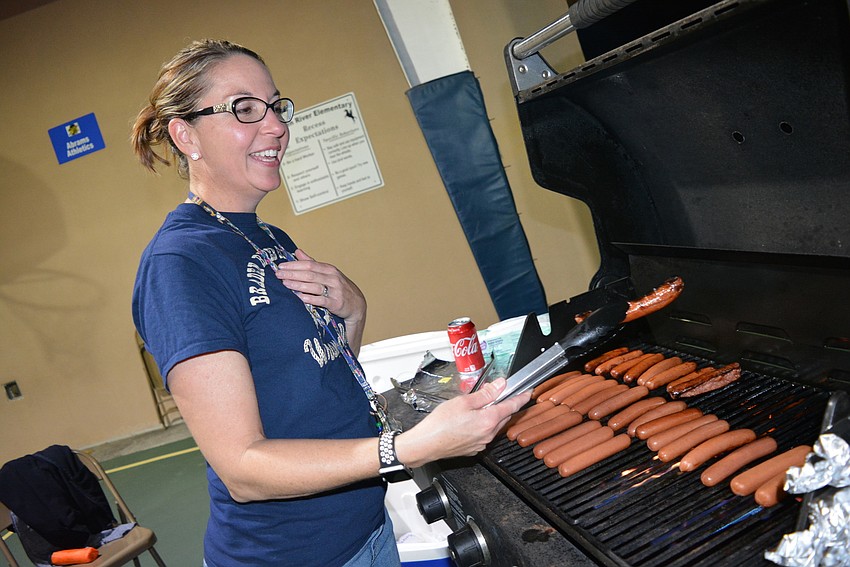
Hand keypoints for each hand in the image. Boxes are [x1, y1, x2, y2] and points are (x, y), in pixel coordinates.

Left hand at [274, 249, 365, 319]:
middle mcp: (332, 278)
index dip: (294, 265)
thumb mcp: (327, 273)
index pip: (309, 264)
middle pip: (310, 274)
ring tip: (285, 284)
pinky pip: (321, 300)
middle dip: (293, 274)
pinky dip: (310, 298)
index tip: (281, 266)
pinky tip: (300, 297)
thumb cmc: (338, 287)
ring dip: (298, 285)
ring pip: (314, 286)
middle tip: (279, 274)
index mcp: (329, 269)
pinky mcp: (336, 303)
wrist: (356, 304)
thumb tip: (297, 251)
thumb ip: (311, 263)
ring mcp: (335, 291)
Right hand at [395, 378, 531, 467]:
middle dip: (503, 405)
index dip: (521, 397)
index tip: (528, 392)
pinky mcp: (474, 448)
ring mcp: (481, 443)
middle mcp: (488, 434)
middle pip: (503, 416)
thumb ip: (485, 394)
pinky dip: (482, 425)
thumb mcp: (463, 402)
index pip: (511, 406)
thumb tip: (500, 385)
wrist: (425, 445)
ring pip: (493, 425)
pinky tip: (468, 421)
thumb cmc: (440, 424)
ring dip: (491, 415)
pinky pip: (484, 434)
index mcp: (488, 420)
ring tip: (476, 407)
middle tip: (495, 394)